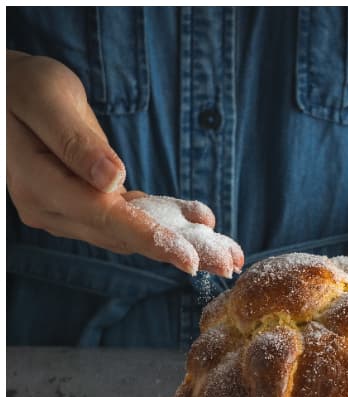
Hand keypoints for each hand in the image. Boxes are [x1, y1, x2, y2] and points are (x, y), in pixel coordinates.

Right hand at [6, 50, 224, 274]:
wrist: (5, 93)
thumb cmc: (21, 87)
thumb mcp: (47, 100)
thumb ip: (76, 141)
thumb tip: (112, 179)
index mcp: (40, 185)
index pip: (105, 217)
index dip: (151, 238)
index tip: (190, 259)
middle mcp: (51, 208)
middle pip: (125, 235)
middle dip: (180, 248)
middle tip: (229, 262)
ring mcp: (65, 210)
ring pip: (130, 233)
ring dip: (180, 239)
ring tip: (226, 249)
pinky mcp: (81, 203)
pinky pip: (127, 217)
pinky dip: (163, 220)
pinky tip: (198, 220)